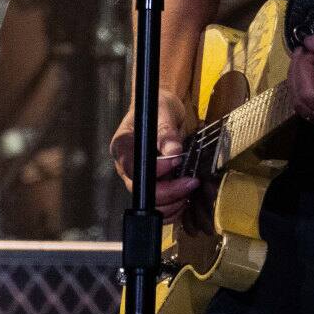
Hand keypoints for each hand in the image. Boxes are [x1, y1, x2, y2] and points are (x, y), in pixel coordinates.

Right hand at [110, 89, 198, 223]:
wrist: (164, 111)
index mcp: (122, 146)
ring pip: (151, 203)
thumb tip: (173, 151)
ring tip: (190, 188)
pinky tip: (187, 196)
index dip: (155, 171)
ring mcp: (140, 178)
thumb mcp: (163, 111)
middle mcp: (127, 166)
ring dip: (173, 202)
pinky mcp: (153, 185)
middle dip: (169, 192)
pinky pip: (160, 205)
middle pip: (142, 191)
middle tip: (191, 181)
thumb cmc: (159, 106)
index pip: (132, 168)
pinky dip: (175, 207)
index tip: (175, 161)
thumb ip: (166, 131)